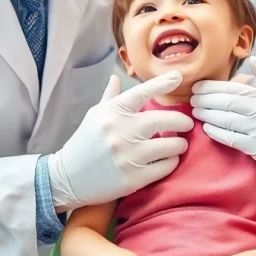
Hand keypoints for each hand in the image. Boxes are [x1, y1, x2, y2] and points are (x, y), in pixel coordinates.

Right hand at [48, 71, 193, 209]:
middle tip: (187, 124)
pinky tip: (168, 160)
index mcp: (112, 113)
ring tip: (177, 144)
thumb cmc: (84, 143)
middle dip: (183, 122)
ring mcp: (127, 156)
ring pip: (171, 145)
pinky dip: (171, 162)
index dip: (163, 83)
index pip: (142, 92)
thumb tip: (116, 77)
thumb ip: (110, 97)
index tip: (179, 77)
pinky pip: (165, 167)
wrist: (68, 178)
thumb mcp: (94, 116)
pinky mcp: (132, 178)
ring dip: (179, 144)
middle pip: (165, 120)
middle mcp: (120, 132)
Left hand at [192, 57, 255, 193]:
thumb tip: (253, 60)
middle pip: (227, 103)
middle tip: (192, 97)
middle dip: (206, 99)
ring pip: (226, 121)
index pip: (236, 89)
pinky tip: (207, 127)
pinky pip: (232, 139)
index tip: (199, 86)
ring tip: (196, 110)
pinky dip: (217, 132)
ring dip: (207, 115)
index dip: (214, 87)